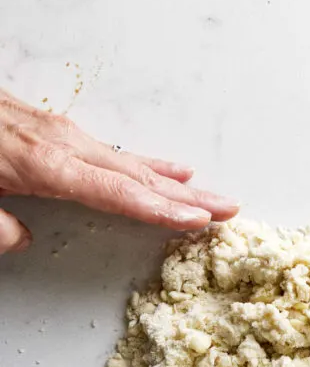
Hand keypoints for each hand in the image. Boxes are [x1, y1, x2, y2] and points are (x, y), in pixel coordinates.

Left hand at [0, 88, 238, 253]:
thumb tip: (25, 239)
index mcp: (44, 165)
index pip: (117, 193)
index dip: (160, 210)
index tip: (199, 222)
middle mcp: (60, 145)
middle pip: (135, 176)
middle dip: (185, 195)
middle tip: (229, 209)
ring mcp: (57, 132)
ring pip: (127, 161)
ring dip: (171, 181)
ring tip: (208, 193)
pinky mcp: (50, 127)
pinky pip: (109, 149)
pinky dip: (141, 162)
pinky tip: (161, 166)